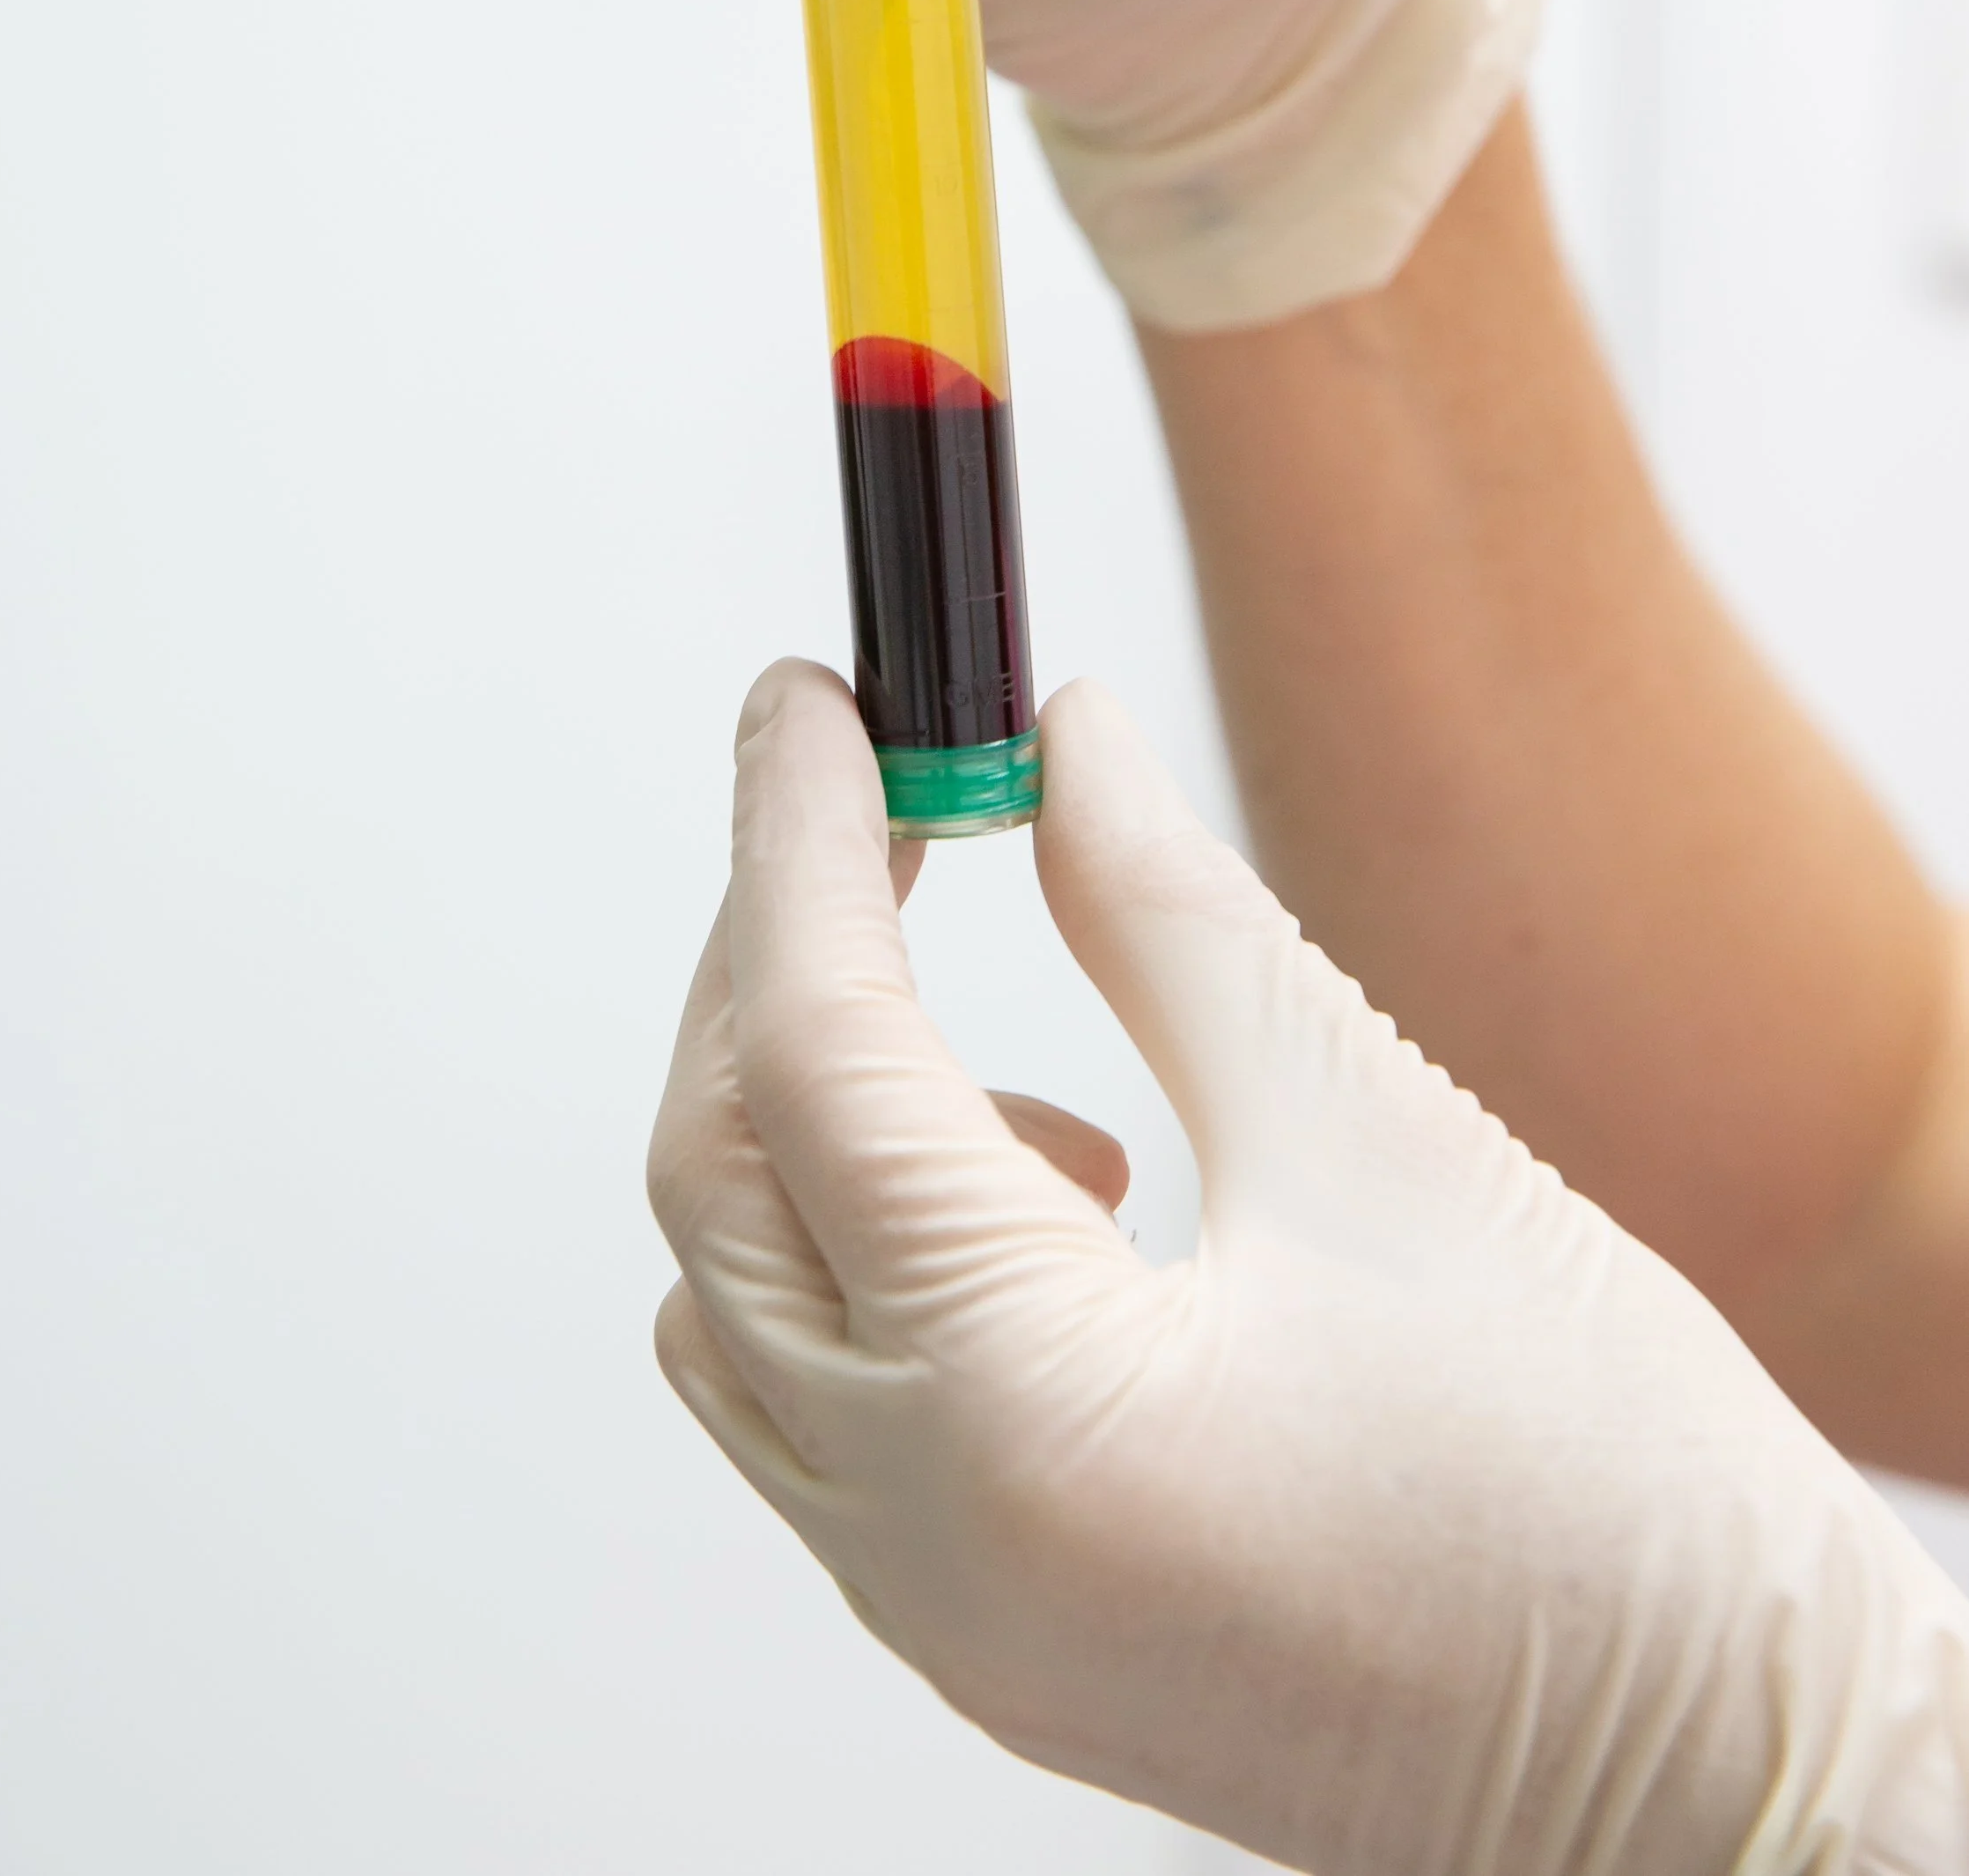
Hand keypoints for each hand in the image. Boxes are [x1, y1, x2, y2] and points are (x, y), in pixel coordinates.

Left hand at [647, 661, 1968, 1875]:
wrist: (1733, 1797)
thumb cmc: (1614, 1498)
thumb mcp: (1377, 1144)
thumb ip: (1171, 923)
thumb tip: (1058, 742)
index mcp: (1018, 1414)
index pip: (816, 1053)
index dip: (798, 836)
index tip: (812, 693)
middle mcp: (930, 1542)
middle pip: (724, 1179)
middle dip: (770, 964)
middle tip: (874, 808)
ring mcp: (945, 1615)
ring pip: (742, 1306)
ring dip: (808, 1124)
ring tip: (992, 1048)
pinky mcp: (995, 1641)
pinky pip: (821, 1414)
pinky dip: (866, 1257)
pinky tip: (1058, 1200)